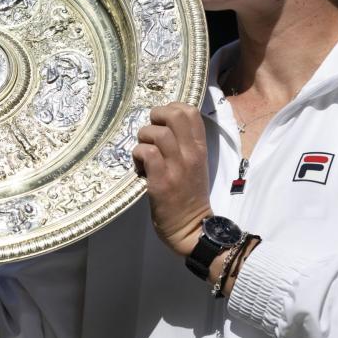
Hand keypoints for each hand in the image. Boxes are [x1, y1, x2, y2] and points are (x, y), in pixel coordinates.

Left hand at [133, 102, 211, 256]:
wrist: (192, 228)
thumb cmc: (190, 195)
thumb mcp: (195, 165)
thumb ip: (184, 145)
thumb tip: (162, 126)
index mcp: (200, 148)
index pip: (191, 112)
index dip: (172, 108)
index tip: (162, 121)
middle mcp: (191, 154)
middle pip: (175, 115)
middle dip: (157, 116)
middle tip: (150, 131)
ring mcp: (177, 167)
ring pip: (157, 133)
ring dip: (144, 138)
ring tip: (143, 152)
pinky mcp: (161, 182)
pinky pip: (146, 153)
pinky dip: (137, 155)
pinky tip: (139, 167)